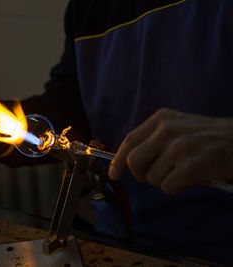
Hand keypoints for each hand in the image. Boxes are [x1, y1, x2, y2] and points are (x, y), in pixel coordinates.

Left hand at [108, 108, 232, 193]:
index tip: (114, 174)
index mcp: (161, 119)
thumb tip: (129, 162)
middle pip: (134, 162)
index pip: (129, 141)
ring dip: (164, 181)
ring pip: (152, 177)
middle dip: (141, 175)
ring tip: (182, 172)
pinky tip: (191, 178)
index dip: (118, 160)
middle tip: (155, 176)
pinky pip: (168, 187)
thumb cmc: (209, 137)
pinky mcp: (190, 165)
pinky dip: (177, 188)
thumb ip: (154, 139)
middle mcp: (166, 130)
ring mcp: (178, 147)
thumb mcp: (179, 127)